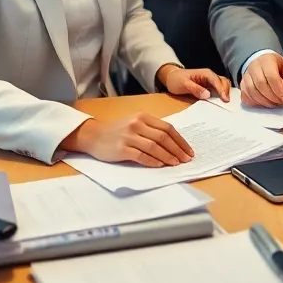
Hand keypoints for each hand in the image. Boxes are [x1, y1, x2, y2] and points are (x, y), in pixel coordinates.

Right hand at [63, 113, 193, 166]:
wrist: (93, 135)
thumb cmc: (117, 131)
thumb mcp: (135, 123)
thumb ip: (151, 129)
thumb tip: (173, 143)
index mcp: (143, 117)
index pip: (167, 128)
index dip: (180, 140)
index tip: (188, 150)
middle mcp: (137, 124)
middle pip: (163, 137)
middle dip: (177, 150)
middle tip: (186, 159)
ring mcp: (129, 136)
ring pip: (154, 147)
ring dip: (168, 157)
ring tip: (176, 164)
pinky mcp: (122, 149)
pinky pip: (141, 156)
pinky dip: (153, 161)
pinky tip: (160, 166)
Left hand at [157, 64, 230, 101]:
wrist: (171, 77)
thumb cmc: (176, 80)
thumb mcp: (183, 84)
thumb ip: (195, 88)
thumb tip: (208, 95)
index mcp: (205, 73)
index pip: (216, 81)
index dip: (222, 90)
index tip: (225, 99)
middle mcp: (210, 76)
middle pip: (223, 81)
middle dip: (227, 91)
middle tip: (227, 103)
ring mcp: (210, 81)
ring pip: (223, 84)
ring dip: (226, 92)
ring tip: (226, 103)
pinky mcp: (209, 86)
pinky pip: (218, 89)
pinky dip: (222, 94)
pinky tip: (222, 101)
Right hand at [241, 53, 282, 106]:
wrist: (260, 62)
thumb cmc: (276, 66)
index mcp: (267, 60)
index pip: (271, 76)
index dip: (279, 90)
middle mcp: (253, 67)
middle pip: (260, 84)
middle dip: (272, 97)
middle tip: (281, 103)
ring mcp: (245, 76)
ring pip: (251, 91)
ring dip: (264, 101)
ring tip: (274, 104)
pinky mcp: (241, 85)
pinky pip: (245, 96)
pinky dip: (255, 103)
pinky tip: (264, 103)